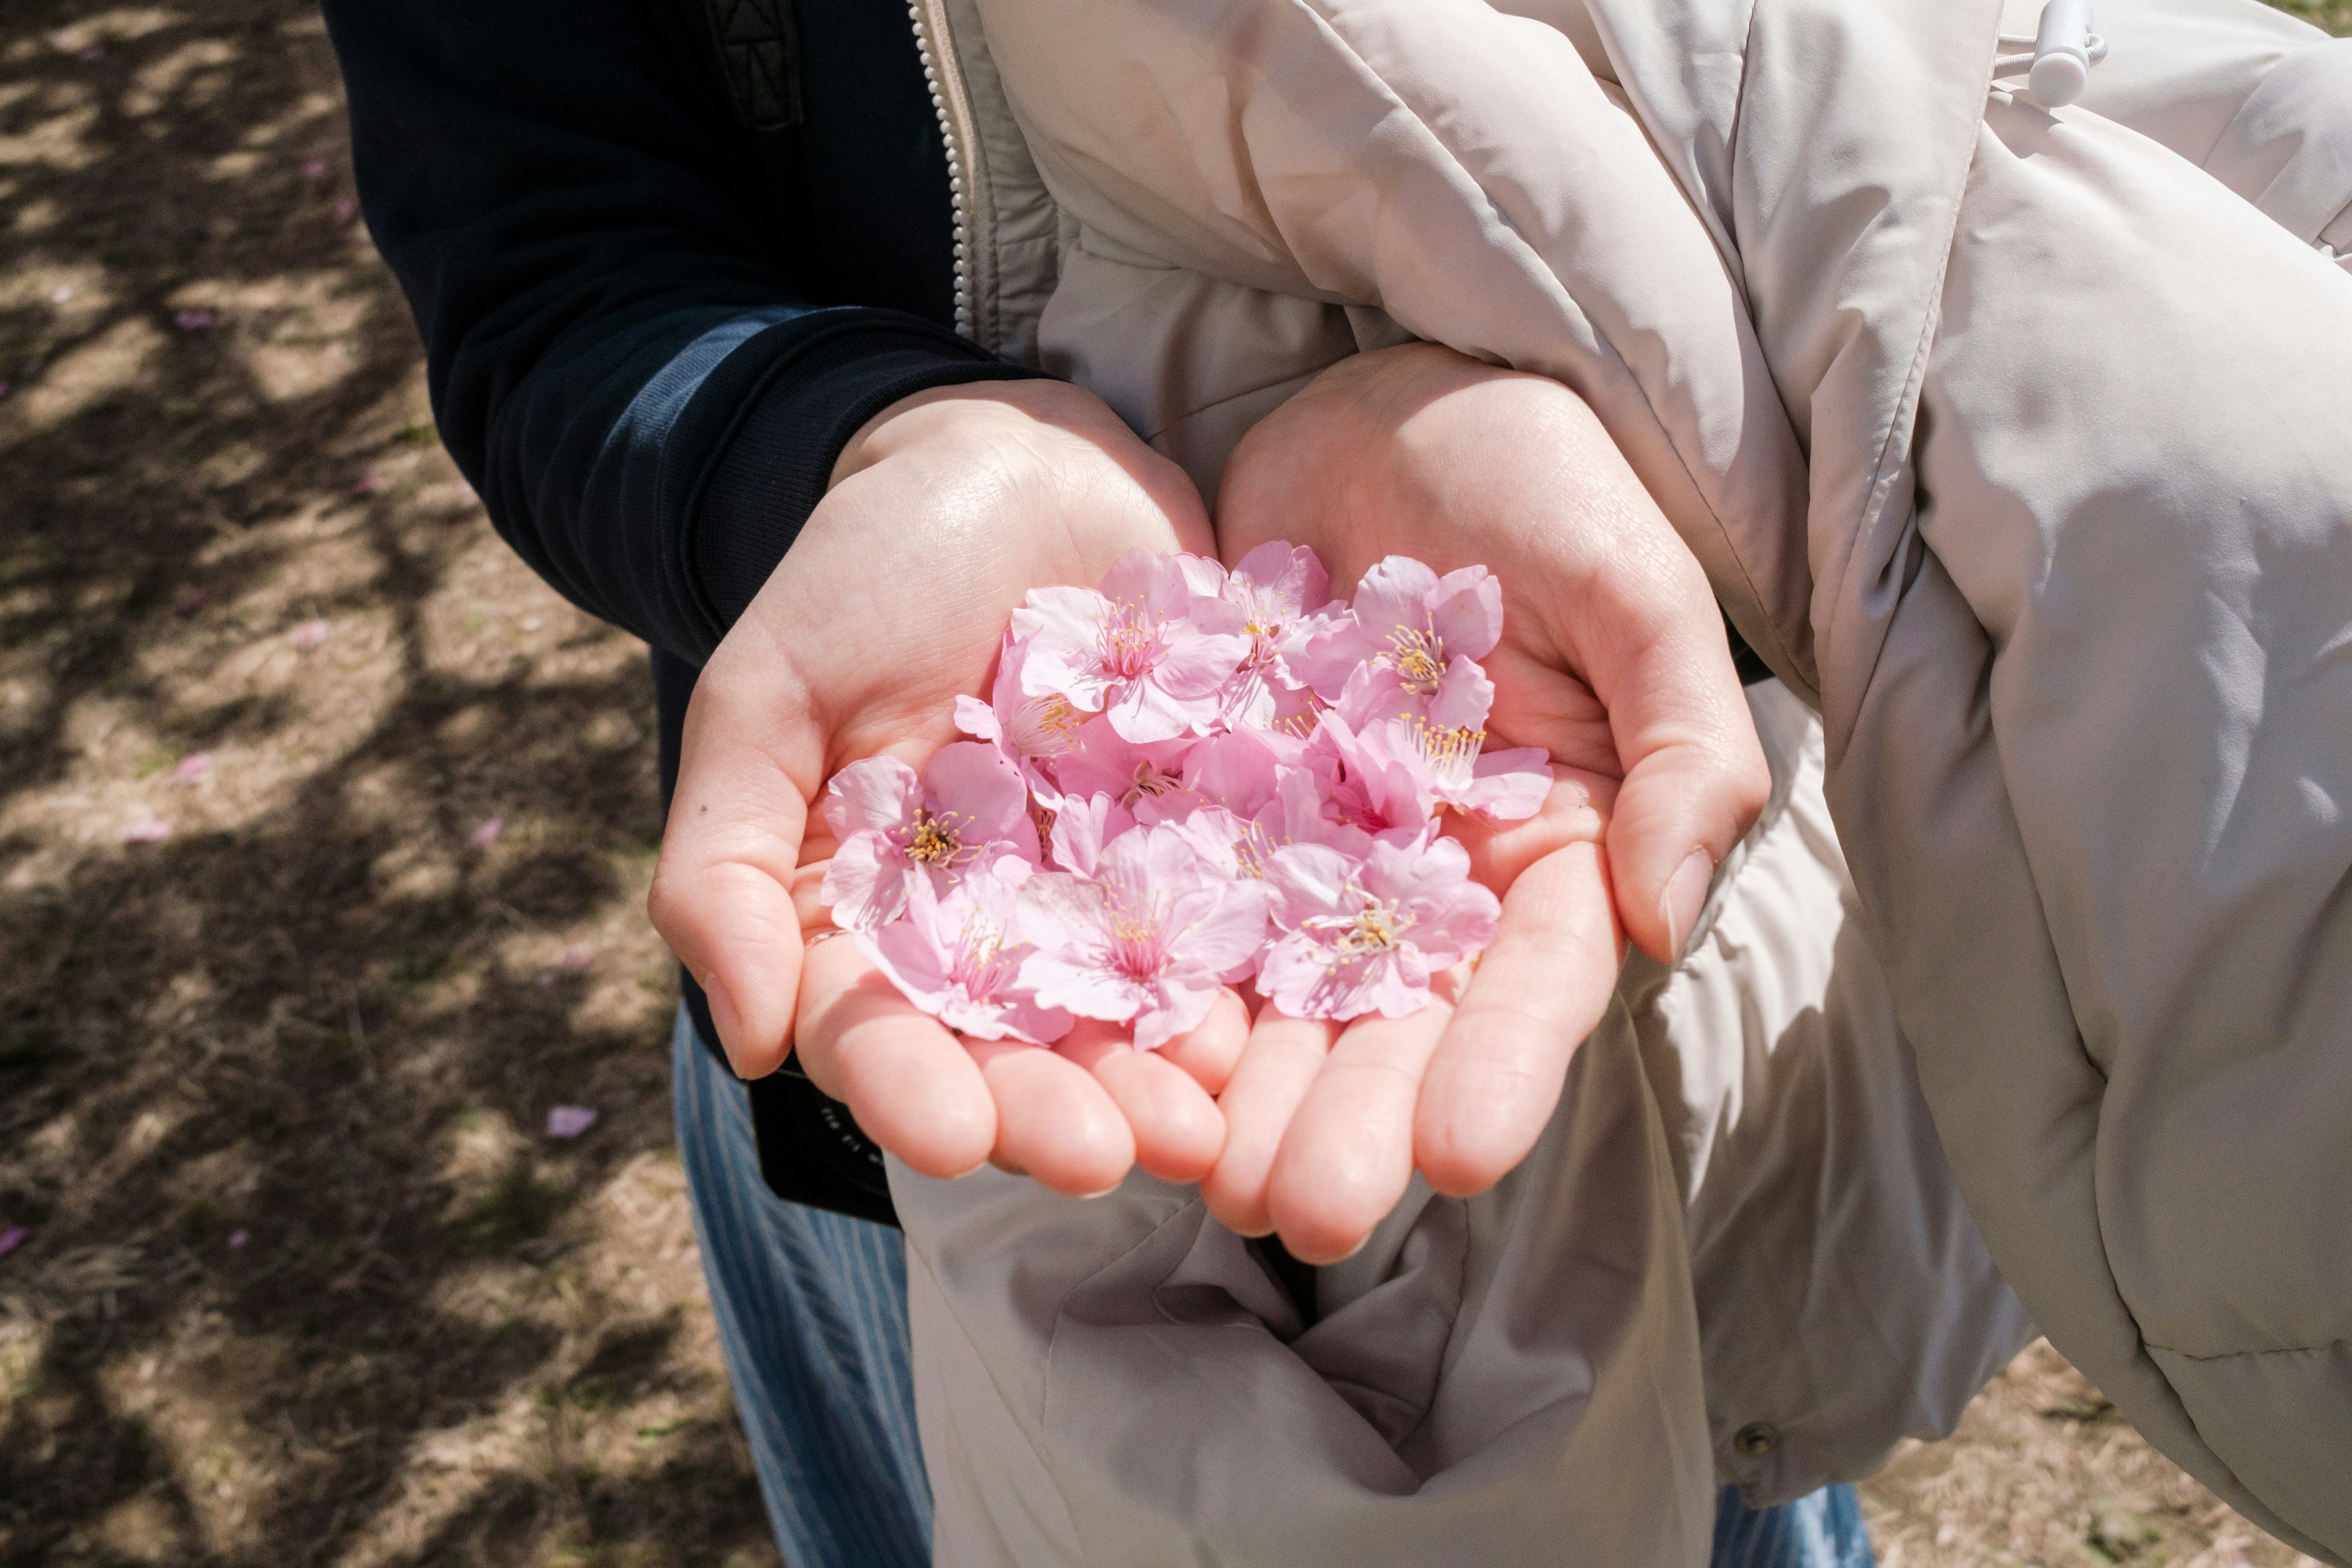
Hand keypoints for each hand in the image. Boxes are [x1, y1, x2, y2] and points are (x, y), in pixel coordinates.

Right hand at [648, 380, 1248, 1196]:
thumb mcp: (768, 690)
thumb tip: (751, 1046)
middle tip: (1115, 1159)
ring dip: (1168, 1081)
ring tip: (1211, 1129)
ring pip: (1133, 1016)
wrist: (1013, 461)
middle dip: (1060, 1111)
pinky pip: (1235, 926)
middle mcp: (992, 934)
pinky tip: (1286, 1020)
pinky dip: (1257, 981)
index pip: (880, 1032)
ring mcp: (1106, 895)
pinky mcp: (1207, 844)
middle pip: (1019, 1053)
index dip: (912, 1091)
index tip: (953, 1137)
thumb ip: (728, 860)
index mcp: (872, 917)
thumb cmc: (866, 567)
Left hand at [1207, 343, 1768, 1261]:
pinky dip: (1155, 988)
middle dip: (1354, 1119)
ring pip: (1282, 997)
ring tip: (1207, 1180)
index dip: (1503, 1068)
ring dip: (1249, 1094)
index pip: (1535, 981)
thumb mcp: (1635, 588)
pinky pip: (1181, 913)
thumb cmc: (1537, 475)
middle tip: (1303, 1214)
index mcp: (1552, 845)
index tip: (1461, 1156)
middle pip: (1397, 1023)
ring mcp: (1318, 853)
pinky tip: (1120, 1058)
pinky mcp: (1215, 812)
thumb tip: (1661, 915)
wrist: (1382, 393)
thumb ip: (1682, 748)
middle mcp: (1433, 879)